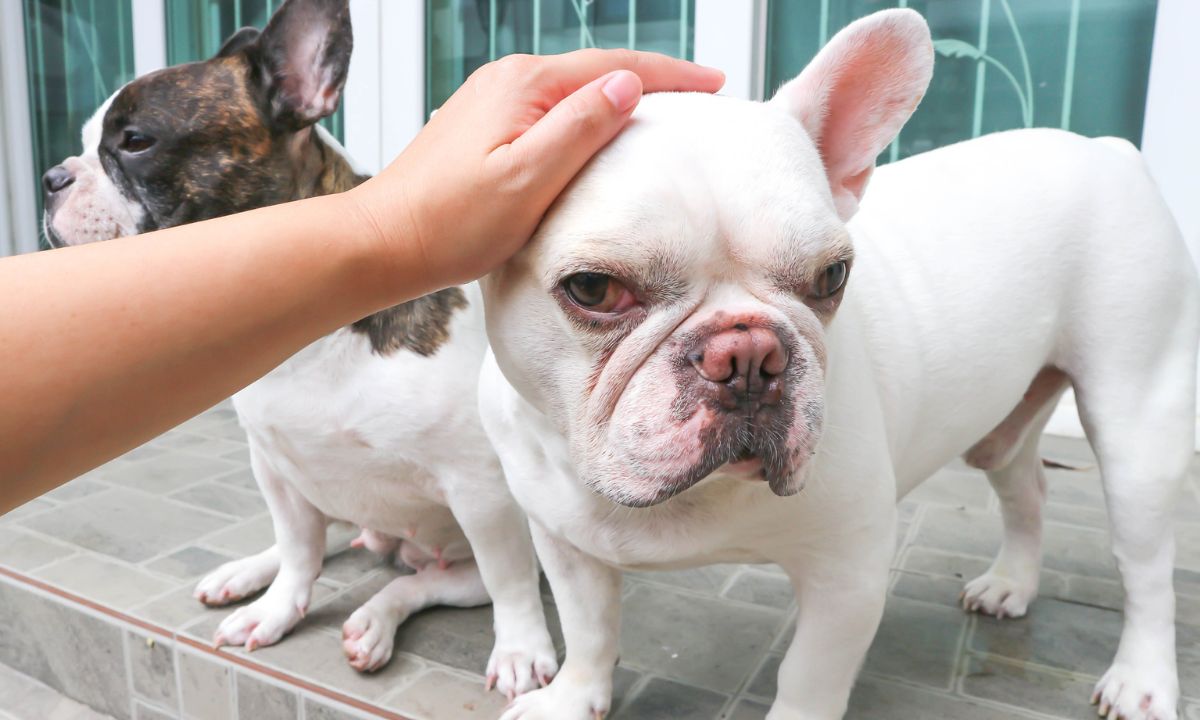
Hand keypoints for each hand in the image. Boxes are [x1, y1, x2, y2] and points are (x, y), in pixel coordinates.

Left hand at [348, 49, 723, 291]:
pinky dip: (584, 115)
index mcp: (526, 85)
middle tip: (699, 97)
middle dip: (649, 80)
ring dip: (617, 97)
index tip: (715, 84)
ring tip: (659, 112)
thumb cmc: (453, 221)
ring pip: (571, 90)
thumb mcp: (529, 178)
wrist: (386, 241)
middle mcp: (508, 80)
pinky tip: (597, 134)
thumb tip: (629, 85)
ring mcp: (491, 101)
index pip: (615, 68)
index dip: (670, 75)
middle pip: (594, 71)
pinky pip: (548, 109)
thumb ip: (581, 126)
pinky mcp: (482, 126)